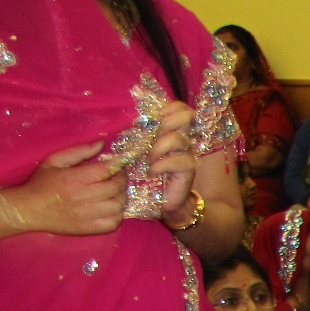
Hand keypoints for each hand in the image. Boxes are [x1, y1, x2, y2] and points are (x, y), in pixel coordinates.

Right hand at [0, 142, 121, 237]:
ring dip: (122, 197)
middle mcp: (83, 197)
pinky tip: (112, 208)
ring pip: (118, 206)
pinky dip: (118, 214)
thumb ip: (79, 151)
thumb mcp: (54, 161)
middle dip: (122, 180)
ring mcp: (88, 215)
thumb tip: (101, 144)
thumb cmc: (41, 183)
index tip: (120, 163)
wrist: (29, 210)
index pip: (106, 171)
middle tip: (119, 176)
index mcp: (74, 178)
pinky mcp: (90, 229)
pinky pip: (114, 223)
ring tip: (116, 192)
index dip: (118, 166)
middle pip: (116, 188)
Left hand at [148, 102, 199, 226]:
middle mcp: (183, 141)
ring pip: (178, 138)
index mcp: (172, 132)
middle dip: (166, 122)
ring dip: (158, 147)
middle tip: (154, 135)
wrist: (164, 203)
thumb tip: (120, 118)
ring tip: (148, 159)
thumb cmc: (148, 175)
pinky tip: (152, 173)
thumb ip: (138, 134)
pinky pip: (178, 161)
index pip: (180, 108)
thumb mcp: (139, 150)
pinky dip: (161, 165)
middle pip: (187, 116)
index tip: (155, 117)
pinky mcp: (188, 171)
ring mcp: (187, 155)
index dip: (169, 108)